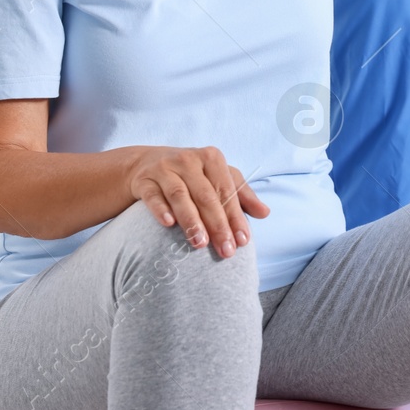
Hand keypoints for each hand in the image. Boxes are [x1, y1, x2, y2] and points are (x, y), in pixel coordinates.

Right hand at [127, 145, 269, 257]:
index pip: (227, 190)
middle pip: (206, 195)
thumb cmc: (191, 174)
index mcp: (211, 158)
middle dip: (217, 225)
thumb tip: (265, 213)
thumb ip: (241, 194)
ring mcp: (164, 169)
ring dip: (191, 220)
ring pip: (180, 195)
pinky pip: (153, 196)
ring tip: (200, 243)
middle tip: (225, 250)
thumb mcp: (217, 178)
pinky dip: (161, 209)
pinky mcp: (144, 180)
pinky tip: (168, 224)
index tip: (243, 241)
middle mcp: (188, 160)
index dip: (236, 216)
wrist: (146, 164)